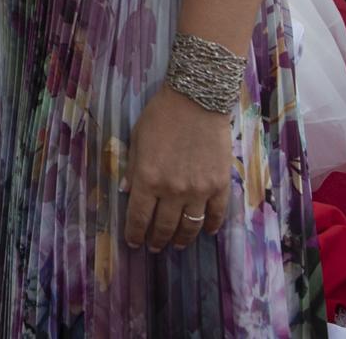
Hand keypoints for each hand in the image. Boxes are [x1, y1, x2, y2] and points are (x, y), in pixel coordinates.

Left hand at [122, 87, 231, 253]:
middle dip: (157, 240)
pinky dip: (211, 226)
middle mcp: (172, 190)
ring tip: (176, 244)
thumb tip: (125, 192)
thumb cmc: (161, 115)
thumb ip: (132, 169)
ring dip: (181, 239)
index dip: (135, 234)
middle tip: (154, 247)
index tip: (134, 242)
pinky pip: (216, 214)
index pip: (138, 218)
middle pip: (164, 227)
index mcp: (148, 179)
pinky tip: (206, 231)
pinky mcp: (220, 184)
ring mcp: (198, 190)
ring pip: (190, 227)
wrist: (197, 99)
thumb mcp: (136, 139)